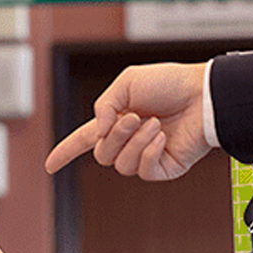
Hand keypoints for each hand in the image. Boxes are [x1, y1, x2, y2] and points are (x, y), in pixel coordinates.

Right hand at [45, 62, 211, 180]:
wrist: (203, 95)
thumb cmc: (168, 83)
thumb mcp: (126, 82)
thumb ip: (103, 105)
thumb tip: (99, 131)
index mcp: (115, 120)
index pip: (83, 140)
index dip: (65, 152)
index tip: (50, 165)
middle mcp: (128, 140)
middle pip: (101, 154)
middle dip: (116, 135)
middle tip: (136, 116)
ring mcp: (145, 156)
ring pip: (120, 165)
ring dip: (136, 142)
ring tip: (155, 124)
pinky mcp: (163, 168)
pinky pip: (143, 170)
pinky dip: (150, 151)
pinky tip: (162, 137)